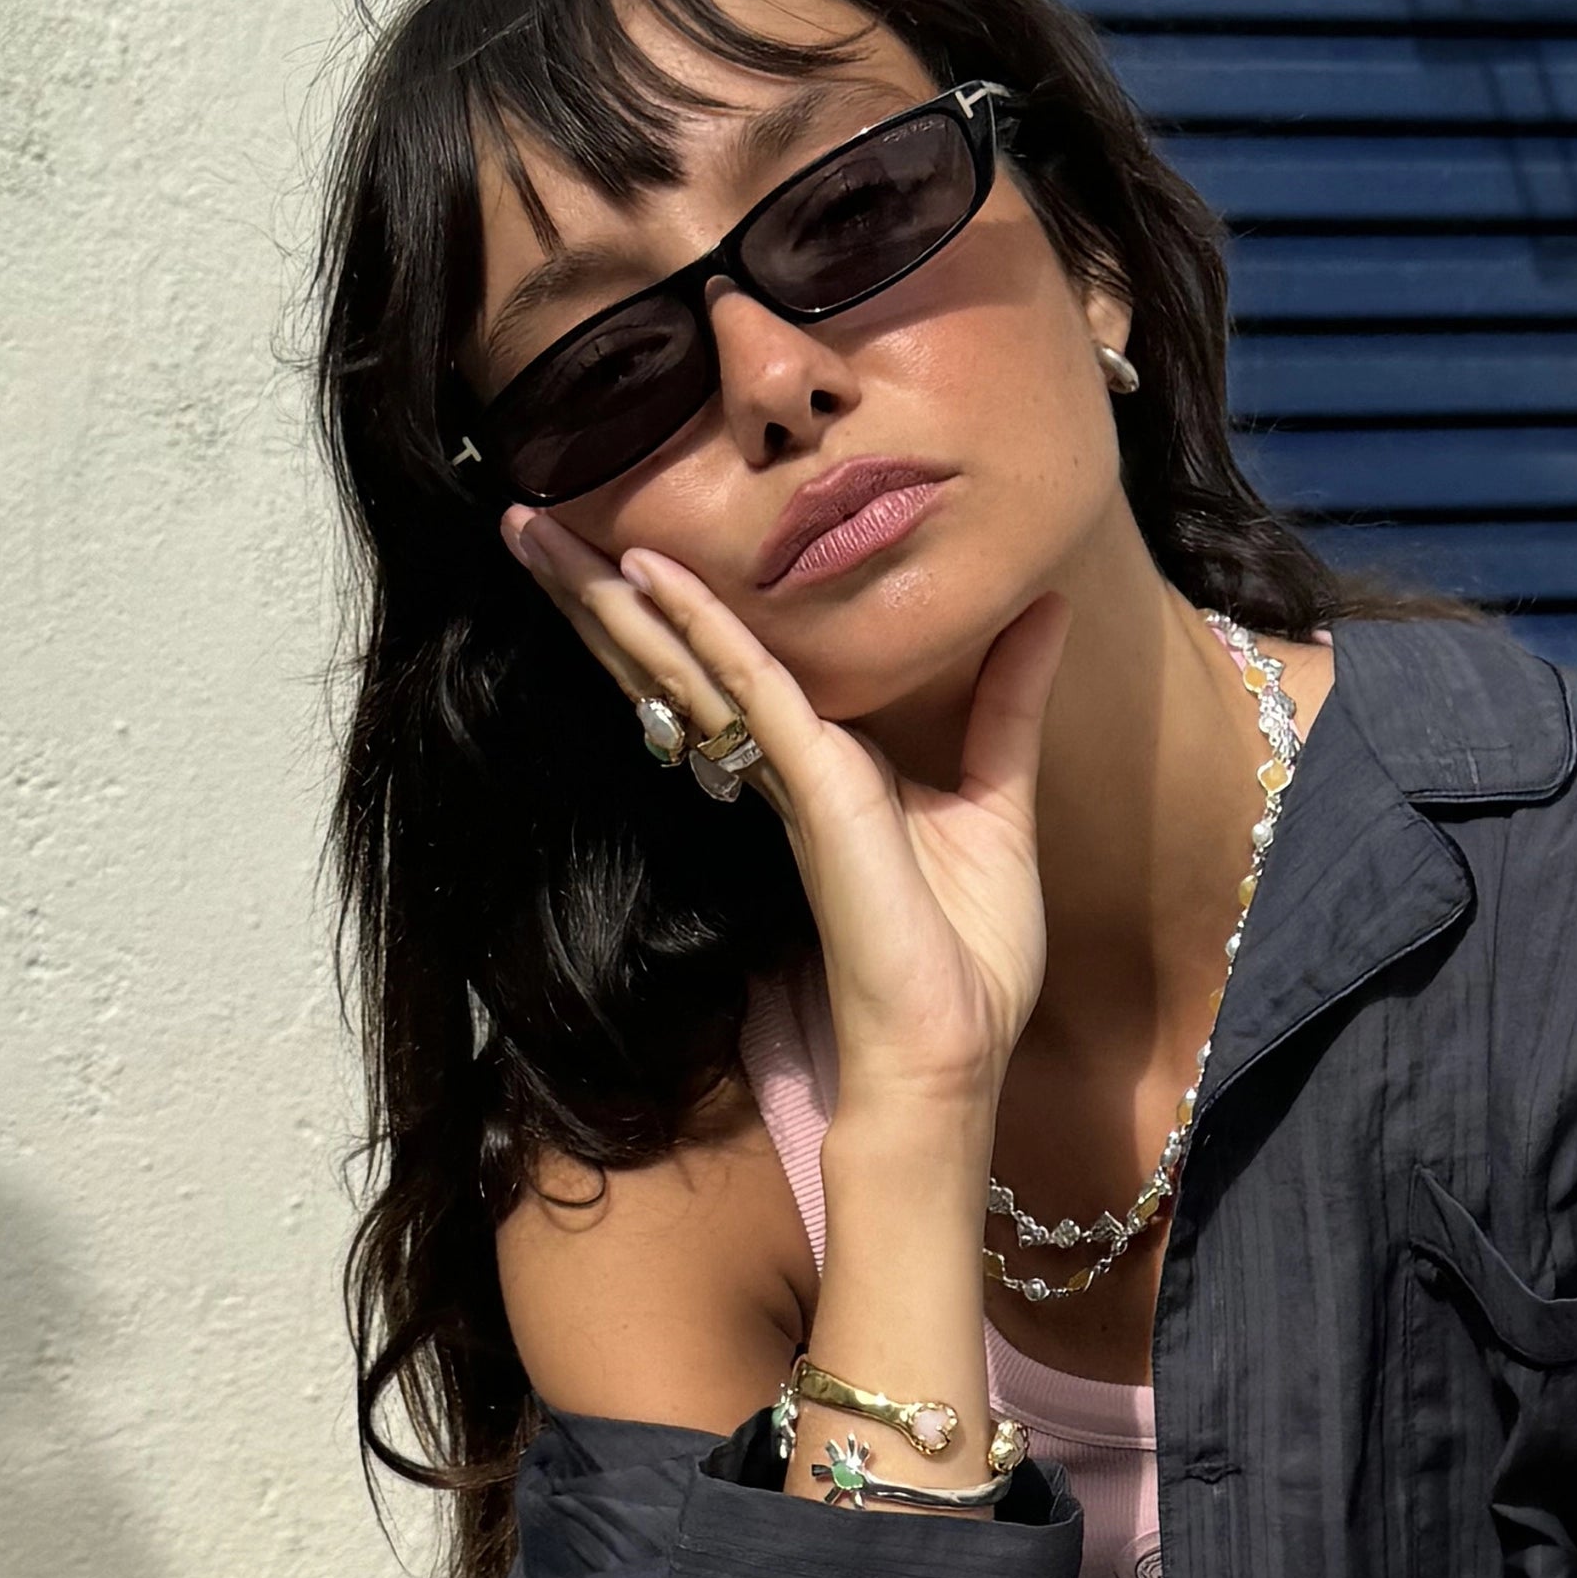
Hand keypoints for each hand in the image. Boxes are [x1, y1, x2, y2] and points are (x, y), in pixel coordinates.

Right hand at [504, 509, 1067, 1127]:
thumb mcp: (998, 800)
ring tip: (531, 530)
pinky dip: (702, 629)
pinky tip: (647, 575)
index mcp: (820, 768)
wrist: (950, 1054)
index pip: (728, 673)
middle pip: (677, 663)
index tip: (623, 545)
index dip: (672, 612)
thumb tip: (1046, 610)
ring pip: (683, 666)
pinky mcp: (815, 791)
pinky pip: (751, 690)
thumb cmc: (966, 961)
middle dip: (600, 596)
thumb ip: (1008, 705)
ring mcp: (790, 778)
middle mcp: (785, 767)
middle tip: (530, 522)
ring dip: (606, 597)